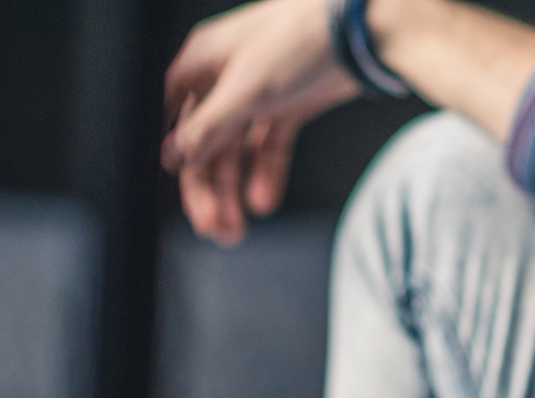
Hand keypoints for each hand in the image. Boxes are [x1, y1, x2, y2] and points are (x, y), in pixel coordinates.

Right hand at [162, 0, 359, 244]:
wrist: (361, 31)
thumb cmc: (300, 40)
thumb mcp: (247, 90)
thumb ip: (208, 126)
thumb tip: (173, 154)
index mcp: (203, 64)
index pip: (180, 124)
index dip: (184, 166)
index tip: (194, 205)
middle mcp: (225, 77)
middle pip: (209, 143)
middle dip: (211, 190)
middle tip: (217, 230)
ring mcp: (258, 91)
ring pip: (237, 149)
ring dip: (235, 189)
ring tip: (237, 228)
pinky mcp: (288, 103)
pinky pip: (268, 145)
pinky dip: (266, 173)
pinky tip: (264, 201)